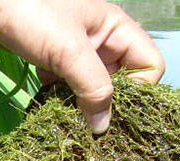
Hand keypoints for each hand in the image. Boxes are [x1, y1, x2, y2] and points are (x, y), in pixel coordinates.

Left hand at [0, 0, 164, 132]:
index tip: (111, 108)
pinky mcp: (52, 60)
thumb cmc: (30, 13)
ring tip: (67, 118)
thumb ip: (93, 89)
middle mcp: (101, 40)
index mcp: (116, 29)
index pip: (150, 66)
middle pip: (122, 82)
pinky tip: (47, 107)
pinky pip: (68, 88)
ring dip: (82, 106)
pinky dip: (61, 100)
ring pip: (93, 88)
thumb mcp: (69, 52)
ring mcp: (76, 52)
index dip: (138, 90)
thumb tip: (103, 128)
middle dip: (108, 104)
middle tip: (89, 124)